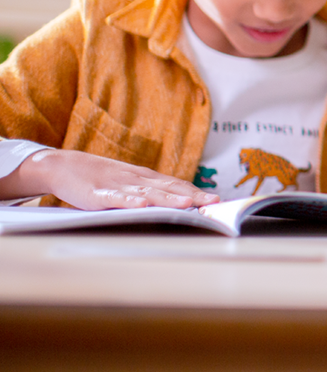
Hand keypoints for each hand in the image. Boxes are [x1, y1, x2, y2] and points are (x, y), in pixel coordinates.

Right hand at [0, 149, 218, 210]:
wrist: (63, 166)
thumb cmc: (101, 178)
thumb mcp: (130, 182)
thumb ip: (152, 190)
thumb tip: (180, 200)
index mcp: (145, 178)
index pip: (177, 185)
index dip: (197, 192)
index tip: (218, 201)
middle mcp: (136, 180)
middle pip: (169, 188)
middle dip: (193, 196)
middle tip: (215, 202)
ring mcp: (118, 186)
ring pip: (148, 193)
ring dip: (169, 199)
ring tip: (188, 204)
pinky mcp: (97, 194)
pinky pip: (116, 198)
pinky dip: (130, 201)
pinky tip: (142, 205)